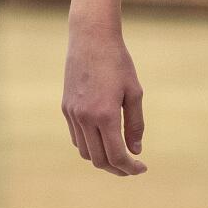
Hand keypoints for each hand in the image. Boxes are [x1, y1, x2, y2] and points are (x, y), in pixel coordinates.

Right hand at [61, 24, 146, 174]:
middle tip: (131, 166)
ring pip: (85, 152)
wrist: (91, 39)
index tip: (142, 168)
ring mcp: (73, 114)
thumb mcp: (134, 92)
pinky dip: (89, 145)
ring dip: (102, 159)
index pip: (116, 156)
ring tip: (118, 154)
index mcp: (106, 115)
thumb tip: (135, 151)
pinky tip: (103, 139)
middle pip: (99, 160)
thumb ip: (135, 125)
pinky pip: (76, 137)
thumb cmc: (118, 63)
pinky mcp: (66, 108)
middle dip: (117, 168)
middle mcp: (86, 118)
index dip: (130, 168)